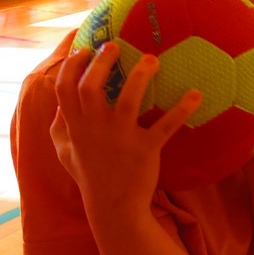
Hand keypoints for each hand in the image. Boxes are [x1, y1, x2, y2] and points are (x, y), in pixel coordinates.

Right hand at [50, 43, 199, 212]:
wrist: (114, 208)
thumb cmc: (90, 177)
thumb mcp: (65, 154)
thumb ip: (58, 128)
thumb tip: (58, 105)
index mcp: (75, 127)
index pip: (64, 89)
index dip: (71, 66)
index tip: (83, 50)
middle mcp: (95, 130)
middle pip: (92, 87)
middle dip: (102, 63)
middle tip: (115, 46)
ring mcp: (120, 139)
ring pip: (129, 100)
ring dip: (141, 75)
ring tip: (152, 59)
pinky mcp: (145, 150)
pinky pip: (165, 126)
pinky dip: (181, 110)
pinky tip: (195, 94)